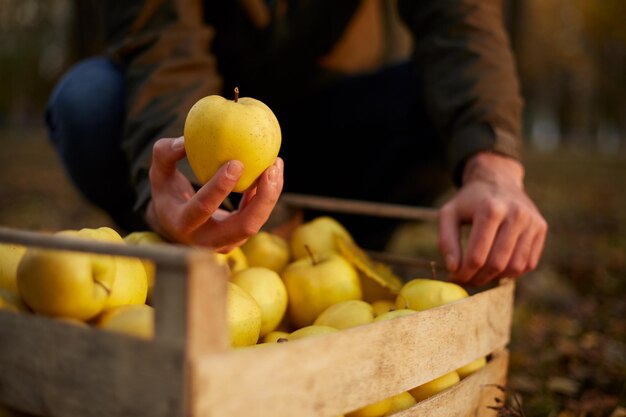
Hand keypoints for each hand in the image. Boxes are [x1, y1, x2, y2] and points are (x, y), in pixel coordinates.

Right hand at [145, 137, 283, 251]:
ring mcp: (226, 243)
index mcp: (184, 224)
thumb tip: (184, 139)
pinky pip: (257, 217)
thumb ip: (165, 154)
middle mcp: (207, 240)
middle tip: (271, 168)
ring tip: (276, 164)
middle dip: (263, 199)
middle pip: (244, 226)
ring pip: (256, 222)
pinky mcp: (239, 238)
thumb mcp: (159, 175)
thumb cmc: (168, 195)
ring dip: (271, 195)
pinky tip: (272, 170)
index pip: (204, 208)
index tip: (236, 163)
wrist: (175, 226)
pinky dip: (267, 195)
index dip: (220, 187)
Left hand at [438, 152, 546, 285]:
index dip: (464, 273)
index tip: (454, 278)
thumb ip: (446, 240)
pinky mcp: (541, 228)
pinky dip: (512, 272)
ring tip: (480, 274)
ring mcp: (532, 222)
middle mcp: (516, 215)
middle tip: (466, 281)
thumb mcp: (449, 214)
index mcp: (491, 210)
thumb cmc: (469, 200)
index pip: (477, 256)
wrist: (499, 179)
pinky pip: (528, 263)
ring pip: (515, 267)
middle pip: (497, 264)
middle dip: (478, 278)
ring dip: (495, 277)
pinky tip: (497, 266)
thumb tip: (454, 268)